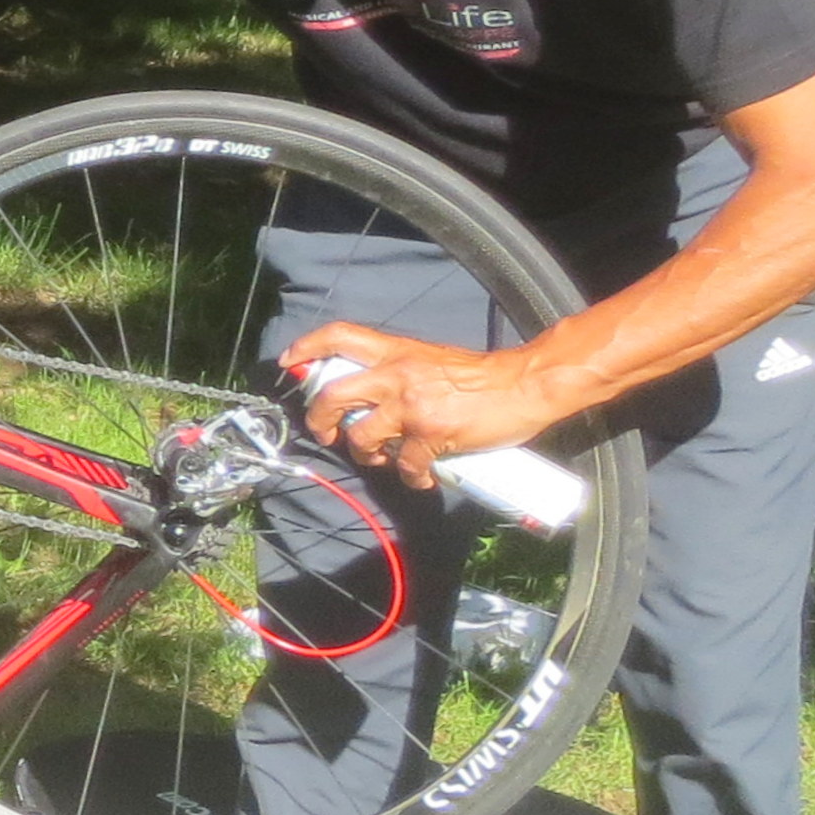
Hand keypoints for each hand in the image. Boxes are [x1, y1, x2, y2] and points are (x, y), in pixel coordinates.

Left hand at [280, 322, 555, 491]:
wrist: (525, 384)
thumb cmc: (483, 375)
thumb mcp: (432, 359)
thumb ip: (401, 371)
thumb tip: (375, 396)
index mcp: (397, 352)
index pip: (340, 336)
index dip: (308, 346)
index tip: (290, 360)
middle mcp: (396, 376)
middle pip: (334, 395)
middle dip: (319, 419)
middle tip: (325, 433)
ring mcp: (411, 407)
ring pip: (361, 437)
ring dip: (365, 454)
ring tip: (379, 458)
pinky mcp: (431, 435)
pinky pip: (405, 465)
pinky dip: (411, 478)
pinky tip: (421, 478)